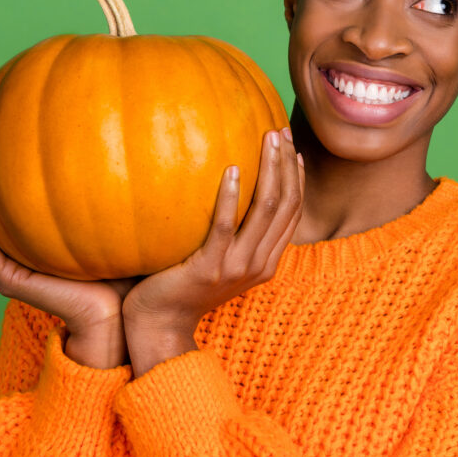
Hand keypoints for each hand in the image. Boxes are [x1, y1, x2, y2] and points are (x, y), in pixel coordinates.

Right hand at [0, 151, 136, 368]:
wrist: (117, 318)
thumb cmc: (127, 276)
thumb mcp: (121, 226)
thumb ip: (120, 197)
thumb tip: (141, 156)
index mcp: (46, 244)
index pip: (22, 205)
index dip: (12, 176)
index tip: (12, 139)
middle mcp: (25, 255)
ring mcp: (14, 267)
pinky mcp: (10, 280)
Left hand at [122, 128, 303, 376]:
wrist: (160, 325)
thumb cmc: (182, 286)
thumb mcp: (218, 260)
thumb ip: (230, 231)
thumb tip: (226, 184)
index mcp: (266, 261)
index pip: (293, 212)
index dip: (296, 177)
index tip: (292, 148)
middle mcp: (259, 263)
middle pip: (286, 205)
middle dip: (287, 164)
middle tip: (281, 131)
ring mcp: (237, 267)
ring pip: (266, 210)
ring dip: (270, 170)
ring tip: (267, 139)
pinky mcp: (210, 268)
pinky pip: (226, 226)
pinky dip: (232, 196)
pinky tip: (233, 169)